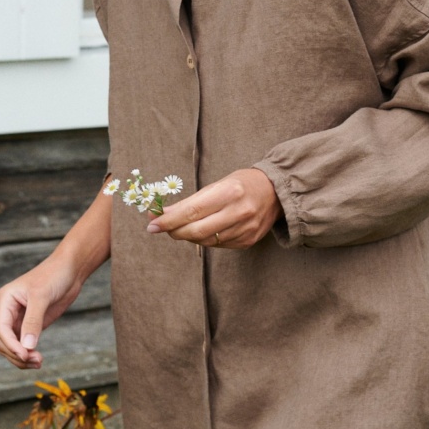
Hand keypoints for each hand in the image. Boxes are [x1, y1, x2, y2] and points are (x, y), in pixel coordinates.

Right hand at [0, 255, 80, 369]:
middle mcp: (9, 311)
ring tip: (38, 362)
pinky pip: (24, 344)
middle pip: (3, 341)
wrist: (70, 270)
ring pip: (12, 346)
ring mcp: (20, 319)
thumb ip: (33, 321)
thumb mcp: (42, 297)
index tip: (25, 355)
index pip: (1, 328)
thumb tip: (27, 347)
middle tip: (36, 360)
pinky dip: (29, 354)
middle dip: (16, 354)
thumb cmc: (54, 276)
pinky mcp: (32, 325)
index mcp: (6, 300)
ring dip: (22, 357)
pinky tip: (38, 359)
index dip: (11, 344)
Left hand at [146, 168, 282, 248]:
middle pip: (196, 230)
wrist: (276, 192)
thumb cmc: (242, 183)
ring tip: (181, 227)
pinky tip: (202, 231)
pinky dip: (205, 239)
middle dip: (174, 231)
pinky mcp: (247, 241)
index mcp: (229, 192)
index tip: (152, 224)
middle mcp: (238, 212)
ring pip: (206, 241)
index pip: (192, 211)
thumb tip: (163, 213)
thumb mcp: (218, 184)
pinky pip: (218, 245)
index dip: (169, 220)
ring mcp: (245, 229)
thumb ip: (193, 201)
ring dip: (188, 236)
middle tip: (160, 227)